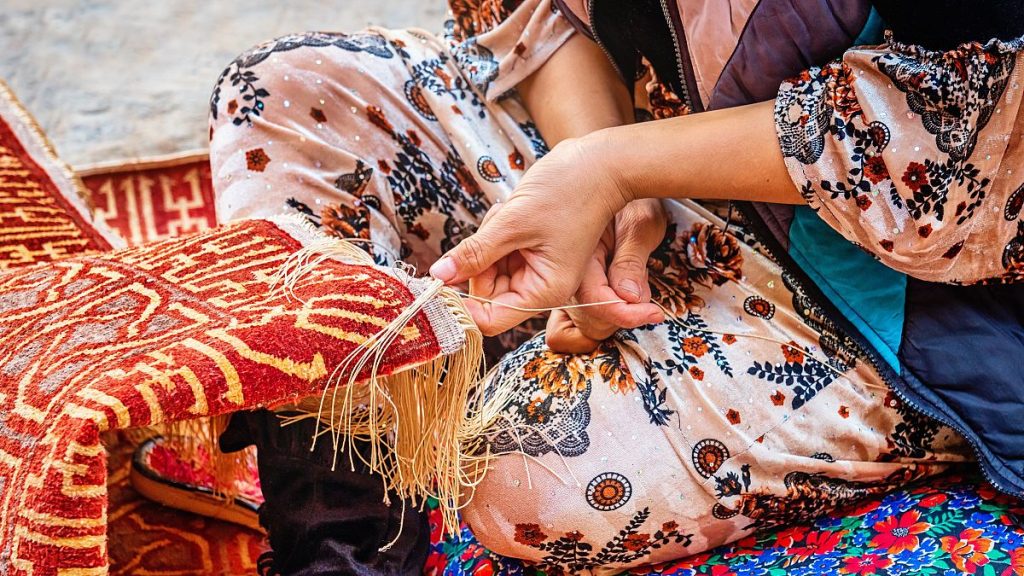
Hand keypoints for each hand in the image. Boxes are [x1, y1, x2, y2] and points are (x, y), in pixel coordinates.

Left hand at [428, 136, 631, 335]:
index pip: (490, 319)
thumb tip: (438, 275)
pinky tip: (511, 211)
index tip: (444, 275)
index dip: (463, 304)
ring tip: (508, 214)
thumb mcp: (513, 223)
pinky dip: (496, 232)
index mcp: (544, 291)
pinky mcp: (532, 251)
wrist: (600, 163)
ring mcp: (537, 268)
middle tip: (493, 228)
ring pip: (489, 269)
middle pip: (486, 293)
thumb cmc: (568, 191)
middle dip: (478, 261)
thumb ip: (474, 253)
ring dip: (487, 241)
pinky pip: (498, 251)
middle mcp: (542, 286)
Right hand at [546, 199, 666, 352]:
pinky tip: (633, 289)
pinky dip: (615, 304)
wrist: (620, 178)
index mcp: (577, 253)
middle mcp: (568, 266)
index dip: (623, 313)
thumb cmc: (634, 198)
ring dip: (619, 310)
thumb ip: (631, 262)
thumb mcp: (640, 225)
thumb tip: (629, 297)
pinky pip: (594, 303)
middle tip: (649, 304)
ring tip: (642, 291)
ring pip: (590, 313)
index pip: (594, 298)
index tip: (653, 313)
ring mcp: (571, 273)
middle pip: (588, 312)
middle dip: (620, 314)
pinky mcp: (581, 277)